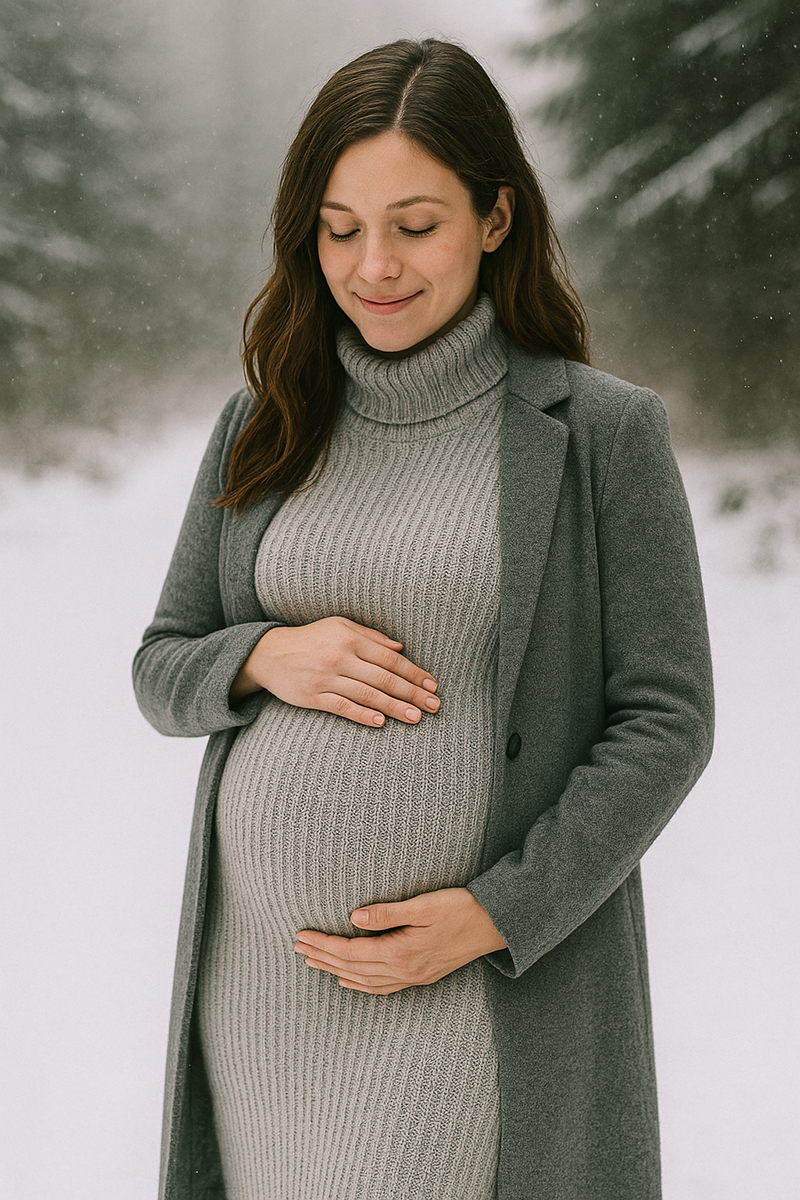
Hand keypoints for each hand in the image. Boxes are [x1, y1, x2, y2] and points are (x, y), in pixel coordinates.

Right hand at [229, 616, 439, 725]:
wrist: (269, 653)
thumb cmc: (312, 639)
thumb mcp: (339, 626)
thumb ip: (371, 636)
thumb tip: (401, 648)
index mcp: (350, 638)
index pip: (390, 658)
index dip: (414, 673)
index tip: (432, 685)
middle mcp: (340, 657)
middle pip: (384, 678)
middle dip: (412, 693)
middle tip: (434, 706)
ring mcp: (326, 677)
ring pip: (367, 695)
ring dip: (395, 707)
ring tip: (416, 717)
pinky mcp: (312, 696)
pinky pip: (342, 707)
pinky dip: (362, 715)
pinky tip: (381, 722)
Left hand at [294, 887, 506, 993]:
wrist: (496, 925)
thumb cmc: (462, 908)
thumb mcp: (424, 905)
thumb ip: (388, 913)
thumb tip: (353, 918)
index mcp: (401, 953)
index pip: (350, 952)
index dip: (323, 944)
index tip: (301, 935)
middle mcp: (404, 971)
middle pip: (352, 969)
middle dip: (322, 958)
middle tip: (297, 948)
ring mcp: (413, 977)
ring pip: (364, 982)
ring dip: (336, 971)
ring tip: (314, 962)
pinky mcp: (422, 976)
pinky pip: (382, 987)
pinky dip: (360, 984)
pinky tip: (350, 978)